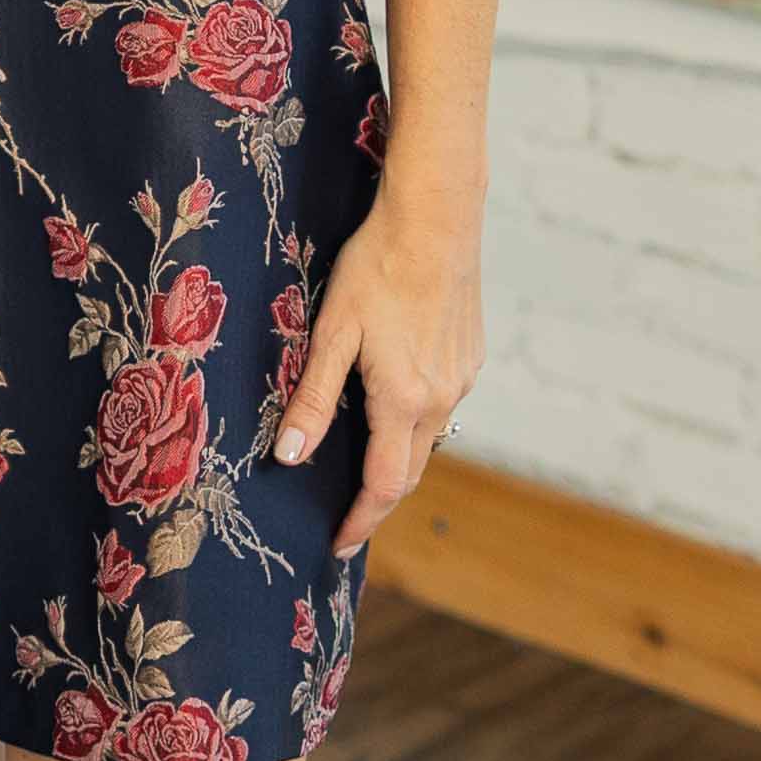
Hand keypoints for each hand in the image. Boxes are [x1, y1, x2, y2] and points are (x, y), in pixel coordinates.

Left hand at [267, 183, 485, 555]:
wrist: (436, 216)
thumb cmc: (377, 267)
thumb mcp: (332, 332)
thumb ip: (313, 398)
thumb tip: (289, 456)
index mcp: (404, 400)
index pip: (385, 485)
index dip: (361, 521)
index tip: (339, 544)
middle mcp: (442, 398)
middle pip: (411, 471)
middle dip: (378, 500)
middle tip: (347, 518)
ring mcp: (462, 378)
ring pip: (429, 438)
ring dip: (398, 458)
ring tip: (363, 463)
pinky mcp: (471, 356)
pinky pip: (442, 405)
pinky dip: (415, 421)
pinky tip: (392, 404)